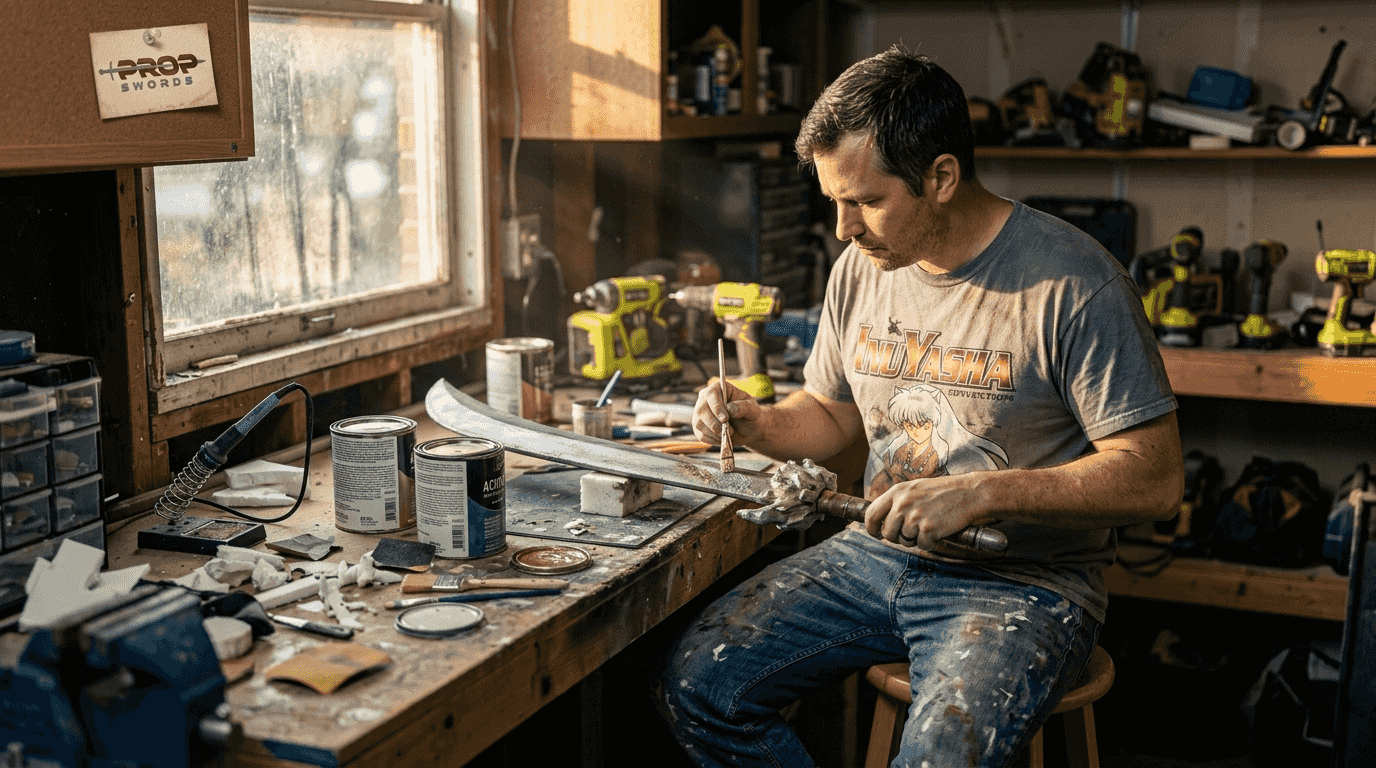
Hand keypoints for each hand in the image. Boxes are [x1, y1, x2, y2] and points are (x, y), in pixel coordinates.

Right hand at [693, 377, 763, 445]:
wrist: (748, 429)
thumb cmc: (750, 415)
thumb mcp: (753, 409)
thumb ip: (744, 407)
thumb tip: (730, 408)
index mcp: (718, 388)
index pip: (710, 394)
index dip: (716, 407)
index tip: (725, 419)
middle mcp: (705, 399)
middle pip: (701, 410)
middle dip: (715, 424)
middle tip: (730, 431)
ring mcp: (700, 413)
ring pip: (698, 423)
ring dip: (714, 433)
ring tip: (728, 434)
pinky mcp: (699, 427)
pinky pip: (700, 435)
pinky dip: (712, 440)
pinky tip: (723, 438)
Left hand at [863, 475, 993, 551]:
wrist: (970, 493)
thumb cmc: (944, 492)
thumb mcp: (915, 488)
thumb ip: (898, 501)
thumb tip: (882, 519)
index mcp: (897, 492)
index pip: (871, 514)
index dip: (871, 528)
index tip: (876, 534)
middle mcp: (902, 504)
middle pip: (887, 533)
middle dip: (897, 538)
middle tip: (911, 534)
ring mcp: (915, 516)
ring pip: (904, 541)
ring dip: (916, 540)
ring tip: (929, 527)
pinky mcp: (928, 528)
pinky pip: (922, 545)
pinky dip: (931, 542)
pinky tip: (939, 530)